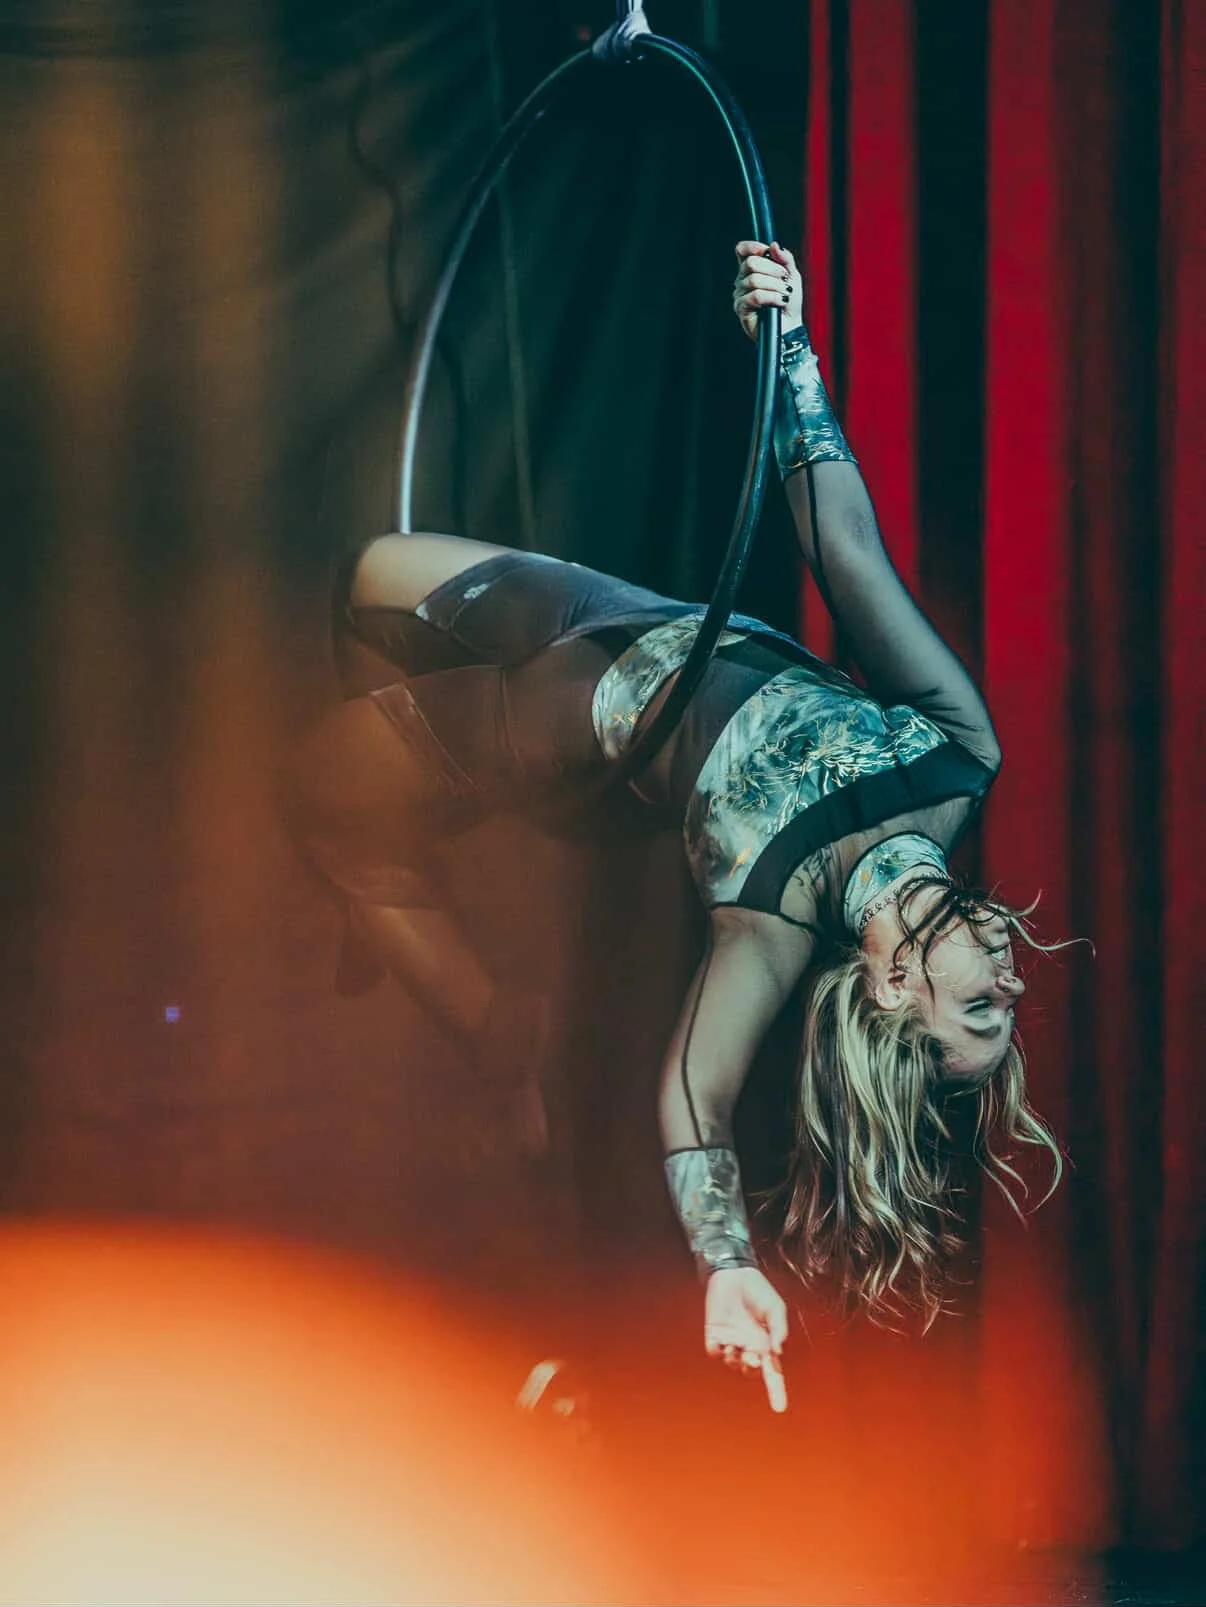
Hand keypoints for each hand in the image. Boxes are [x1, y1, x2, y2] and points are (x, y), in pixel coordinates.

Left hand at [704, 1266, 788, 1411]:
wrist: (735, 1272)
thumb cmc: (758, 1291)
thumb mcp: (776, 1308)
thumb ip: (779, 1330)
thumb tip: (777, 1354)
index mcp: (767, 1344)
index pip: (773, 1374)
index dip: (777, 1392)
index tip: (780, 1408)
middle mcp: (749, 1346)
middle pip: (752, 1370)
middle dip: (752, 1368)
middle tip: (752, 1356)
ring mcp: (732, 1341)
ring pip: (733, 1363)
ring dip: (736, 1359)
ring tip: (737, 1345)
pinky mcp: (714, 1333)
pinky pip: (715, 1352)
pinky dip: (719, 1352)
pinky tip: (723, 1343)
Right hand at [733, 240, 803, 341]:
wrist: (789, 326)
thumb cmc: (789, 302)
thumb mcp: (792, 275)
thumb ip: (785, 258)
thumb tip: (774, 245)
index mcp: (752, 269)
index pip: (742, 250)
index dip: (754, 247)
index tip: (768, 252)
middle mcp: (743, 279)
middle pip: (751, 263)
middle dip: (773, 270)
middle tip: (785, 280)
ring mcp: (740, 294)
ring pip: (754, 279)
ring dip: (775, 286)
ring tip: (785, 294)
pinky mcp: (741, 308)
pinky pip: (755, 296)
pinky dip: (771, 297)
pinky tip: (779, 302)